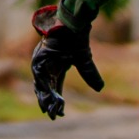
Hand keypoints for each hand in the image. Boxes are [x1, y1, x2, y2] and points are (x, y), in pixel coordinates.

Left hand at [29, 3, 102, 120]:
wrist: (73, 23)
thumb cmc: (77, 38)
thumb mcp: (84, 60)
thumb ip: (90, 74)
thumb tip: (100, 89)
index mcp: (56, 67)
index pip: (55, 88)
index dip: (57, 100)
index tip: (59, 113)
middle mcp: (47, 66)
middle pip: (46, 88)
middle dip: (48, 102)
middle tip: (50, 115)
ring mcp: (41, 61)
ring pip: (40, 83)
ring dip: (44, 96)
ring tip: (47, 108)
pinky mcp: (39, 56)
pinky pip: (39, 73)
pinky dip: (42, 84)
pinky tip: (46, 95)